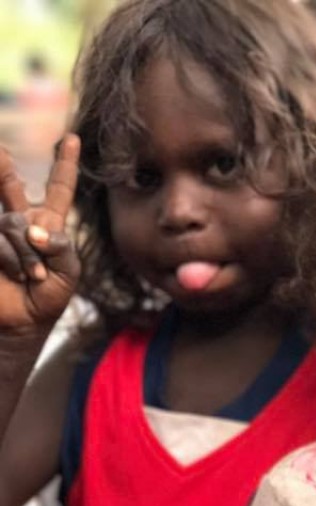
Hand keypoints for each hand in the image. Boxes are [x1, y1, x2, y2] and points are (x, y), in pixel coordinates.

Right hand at [0, 134, 80, 331]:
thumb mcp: (68, 271)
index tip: (72, 138)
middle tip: (2, 150)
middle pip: (10, 184)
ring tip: (33, 277)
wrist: (23, 321)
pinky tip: (17, 276)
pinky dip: (12, 259)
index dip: (64, 163)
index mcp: (48, 221)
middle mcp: (20, 218)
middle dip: (2, 165)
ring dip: (26, 254)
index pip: (59, 187)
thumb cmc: (50, 295)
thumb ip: (60, 246)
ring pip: (12, 224)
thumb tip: (33, 229)